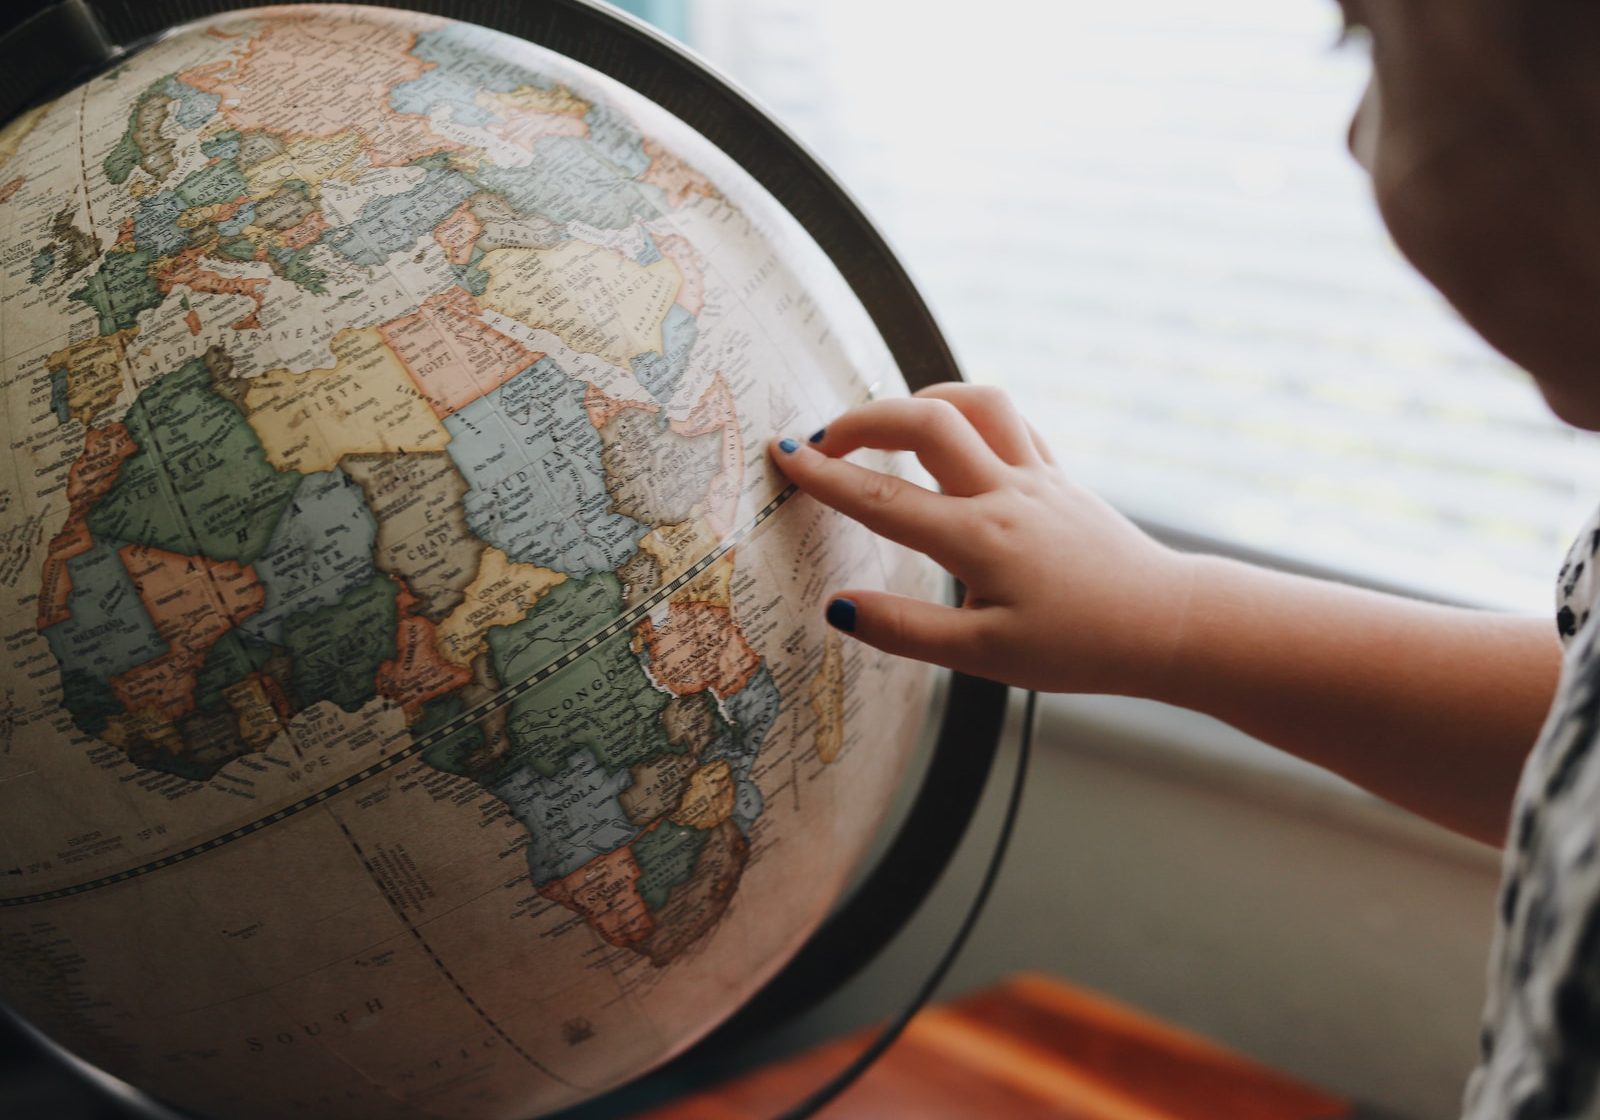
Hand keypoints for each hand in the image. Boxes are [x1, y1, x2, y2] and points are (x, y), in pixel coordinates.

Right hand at [768, 383, 1196, 693]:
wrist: (1166, 624)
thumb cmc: (1080, 648)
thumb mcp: (985, 658)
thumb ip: (906, 631)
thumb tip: (838, 608)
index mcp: (980, 539)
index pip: (883, 498)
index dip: (825, 476)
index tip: (784, 456)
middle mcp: (1006, 493)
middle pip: (925, 422)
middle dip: (863, 419)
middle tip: (823, 440)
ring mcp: (1038, 476)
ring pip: (976, 403)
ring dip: (922, 401)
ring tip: (886, 428)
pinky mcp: (1060, 476)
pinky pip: (1011, 422)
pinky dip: (971, 415)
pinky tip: (953, 436)